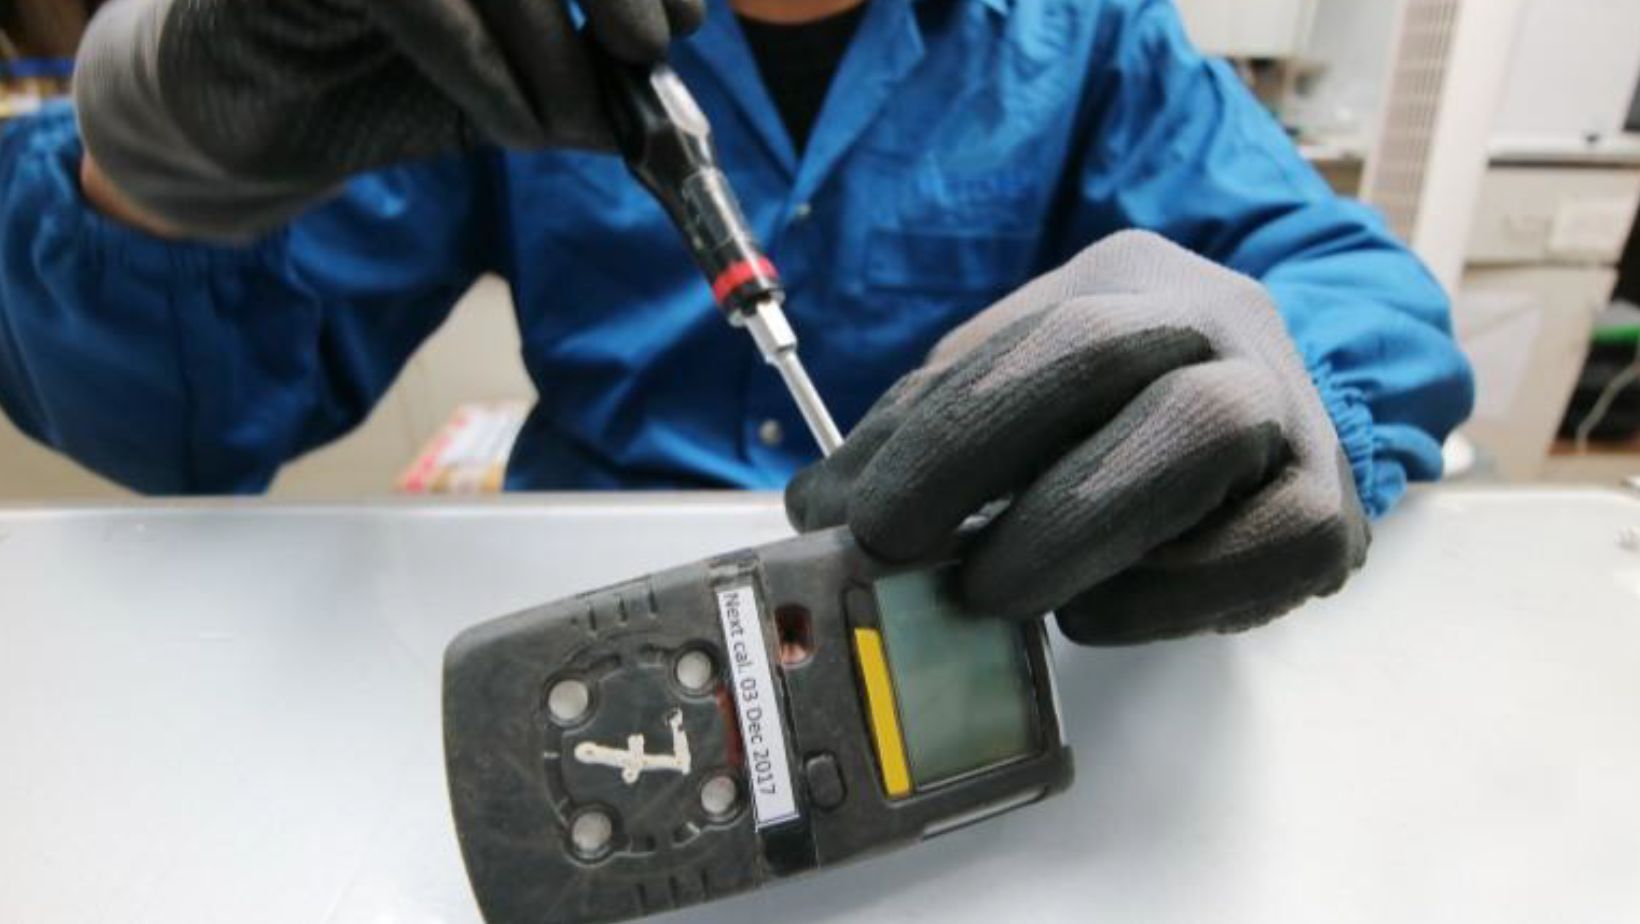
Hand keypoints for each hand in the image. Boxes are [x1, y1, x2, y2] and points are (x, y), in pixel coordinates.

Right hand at [74, 0, 703, 237]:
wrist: (250, 120)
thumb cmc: (381, 83)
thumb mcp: (507, 88)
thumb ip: (581, 84)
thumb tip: (661, 104)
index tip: (687, 26)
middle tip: (645, 56)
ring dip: (550, 45)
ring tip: (568, 117)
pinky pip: (417, 1)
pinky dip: (483, 67)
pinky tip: (517, 125)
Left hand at [787, 232, 1369, 644]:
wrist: (1264, 410)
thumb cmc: (1109, 408)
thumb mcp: (1006, 390)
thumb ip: (917, 435)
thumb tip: (816, 508)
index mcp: (1129, 283)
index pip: (1042, 342)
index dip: (950, 438)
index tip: (863, 523)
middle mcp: (1223, 327)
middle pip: (1121, 368)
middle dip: (1005, 477)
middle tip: (929, 573)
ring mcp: (1292, 413)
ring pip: (1208, 441)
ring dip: (1085, 535)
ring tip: (1006, 597)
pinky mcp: (1329, 513)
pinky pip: (1271, 549)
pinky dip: (1171, 600)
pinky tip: (1098, 611)